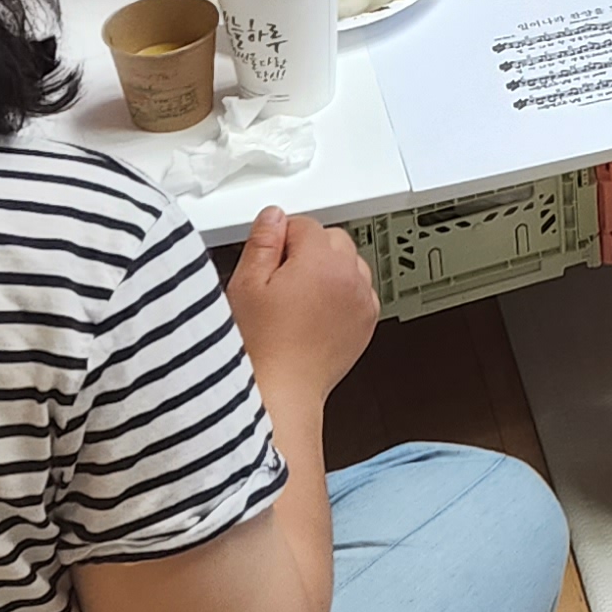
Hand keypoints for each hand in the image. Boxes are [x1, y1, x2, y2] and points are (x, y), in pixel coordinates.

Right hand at [225, 206, 375, 400]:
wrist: (279, 393)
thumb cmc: (259, 347)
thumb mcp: (245, 285)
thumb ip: (262, 243)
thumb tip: (273, 218)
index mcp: (321, 262)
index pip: (305, 224)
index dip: (280, 237)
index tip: (267, 256)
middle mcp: (349, 278)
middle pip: (333, 240)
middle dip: (307, 250)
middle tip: (279, 278)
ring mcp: (362, 301)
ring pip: (350, 264)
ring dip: (329, 270)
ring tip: (297, 297)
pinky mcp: (367, 322)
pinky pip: (359, 291)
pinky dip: (343, 294)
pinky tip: (315, 312)